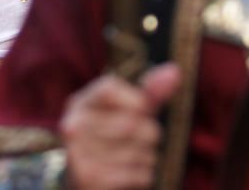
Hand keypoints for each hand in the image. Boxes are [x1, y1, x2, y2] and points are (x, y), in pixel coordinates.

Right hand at [60, 63, 181, 189]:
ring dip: (146, 157)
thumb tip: (175, 70)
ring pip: (138, 151)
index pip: (109, 88)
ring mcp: (79, 153)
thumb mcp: (126, 111)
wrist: (83, 178)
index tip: (142, 109)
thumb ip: (149, 92)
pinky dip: (143, 175)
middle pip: (131, 121)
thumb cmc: (112, 137)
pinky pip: (138, 173)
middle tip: (137, 139)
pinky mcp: (90, 178)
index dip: (135, 99)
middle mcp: (74, 125)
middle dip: (148, 133)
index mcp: (80, 102)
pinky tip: (128, 173)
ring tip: (130, 157)